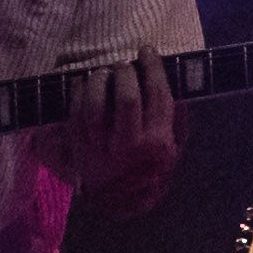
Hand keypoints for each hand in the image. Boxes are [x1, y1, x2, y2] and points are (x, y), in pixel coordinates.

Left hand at [70, 60, 182, 216]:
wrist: (118, 201)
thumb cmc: (150, 168)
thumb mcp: (174, 148)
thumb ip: (177, 118)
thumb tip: (172, 82)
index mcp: (158, 142)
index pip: (158, 95)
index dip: (152, 67)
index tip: (147, 51)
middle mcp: (131, 146)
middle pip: (127, 97)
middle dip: (125, 73)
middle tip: (123, 65)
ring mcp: (101, 148)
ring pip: (96, 104)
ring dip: (99, 80)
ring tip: (103, 72)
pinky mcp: (78, 147)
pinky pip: (74, 112)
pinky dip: (78, 91)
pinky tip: (84, 82)